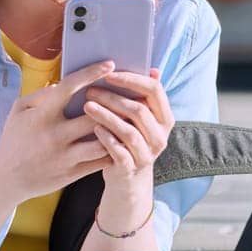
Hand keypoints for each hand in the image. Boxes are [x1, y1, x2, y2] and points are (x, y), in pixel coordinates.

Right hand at [0, 60, 118, 203]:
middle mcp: (54, 135)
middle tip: (131, 94)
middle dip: (114, 103)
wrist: (6, 179)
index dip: (90, 74)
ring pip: (103, 141)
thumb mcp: (18, 112)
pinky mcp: (72, 174)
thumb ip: (40, 95)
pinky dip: (114, 149)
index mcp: (41, 116)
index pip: (68, 88)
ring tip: (130, 119)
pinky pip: (101, 161)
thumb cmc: (14, 140)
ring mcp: (64, 156)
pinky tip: (121, 140)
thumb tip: (63, 83)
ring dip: (117, 129)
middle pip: (94, 115)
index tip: (109, 64)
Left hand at [80, 67, 173, 192]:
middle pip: (139, 109)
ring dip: (106, 116)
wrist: (128, 181)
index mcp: (165, 118)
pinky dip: (106, 138)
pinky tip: (93, 128)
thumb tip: (152, 68)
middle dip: (113, 97)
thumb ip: (143, 97)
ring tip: (86, 106)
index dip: (131, 79)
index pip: (154, 90)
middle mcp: (160, 136)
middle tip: (90, 90)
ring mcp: (147, 153)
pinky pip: (119, 151)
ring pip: (128, 130)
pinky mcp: (131, 168)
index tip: (109, 73)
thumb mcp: (139, 120)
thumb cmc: (129, 142)